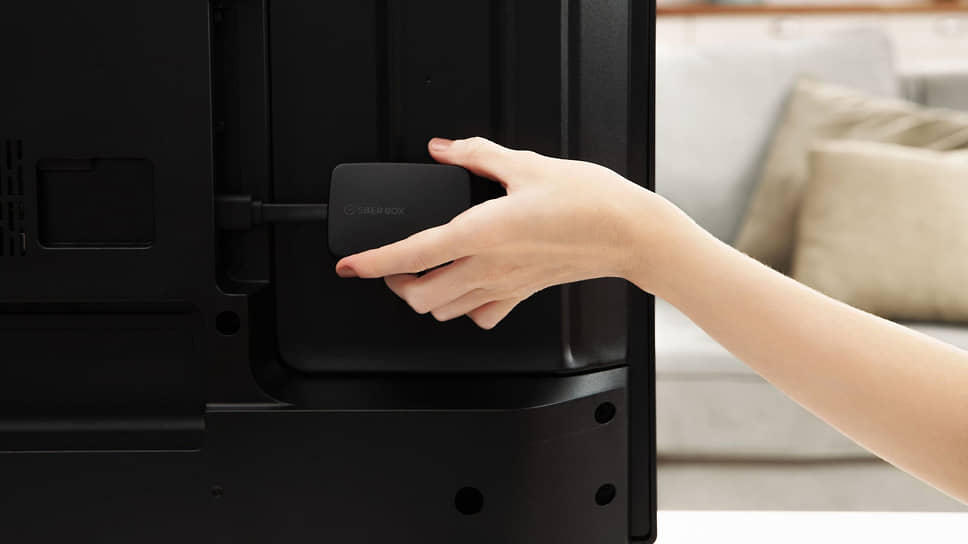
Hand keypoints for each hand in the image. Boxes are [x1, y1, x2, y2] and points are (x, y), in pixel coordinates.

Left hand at [334, 137, 683, 328]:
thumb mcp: (527, 164)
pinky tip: (466, 289)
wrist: (629, 232)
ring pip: (446, 311)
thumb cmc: (589, 200)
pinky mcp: (523, 294)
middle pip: (421, 297)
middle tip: (390, 265)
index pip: (413, 253)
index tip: (350, 264)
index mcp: (483, 231)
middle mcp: (489, 265)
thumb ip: (477, 154)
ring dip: (425, 298)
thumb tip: (444, 148)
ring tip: (421, 276)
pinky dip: (464, 310)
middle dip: (395, 284)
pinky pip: (482, 316)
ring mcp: (505, 285)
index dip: (373, 261)